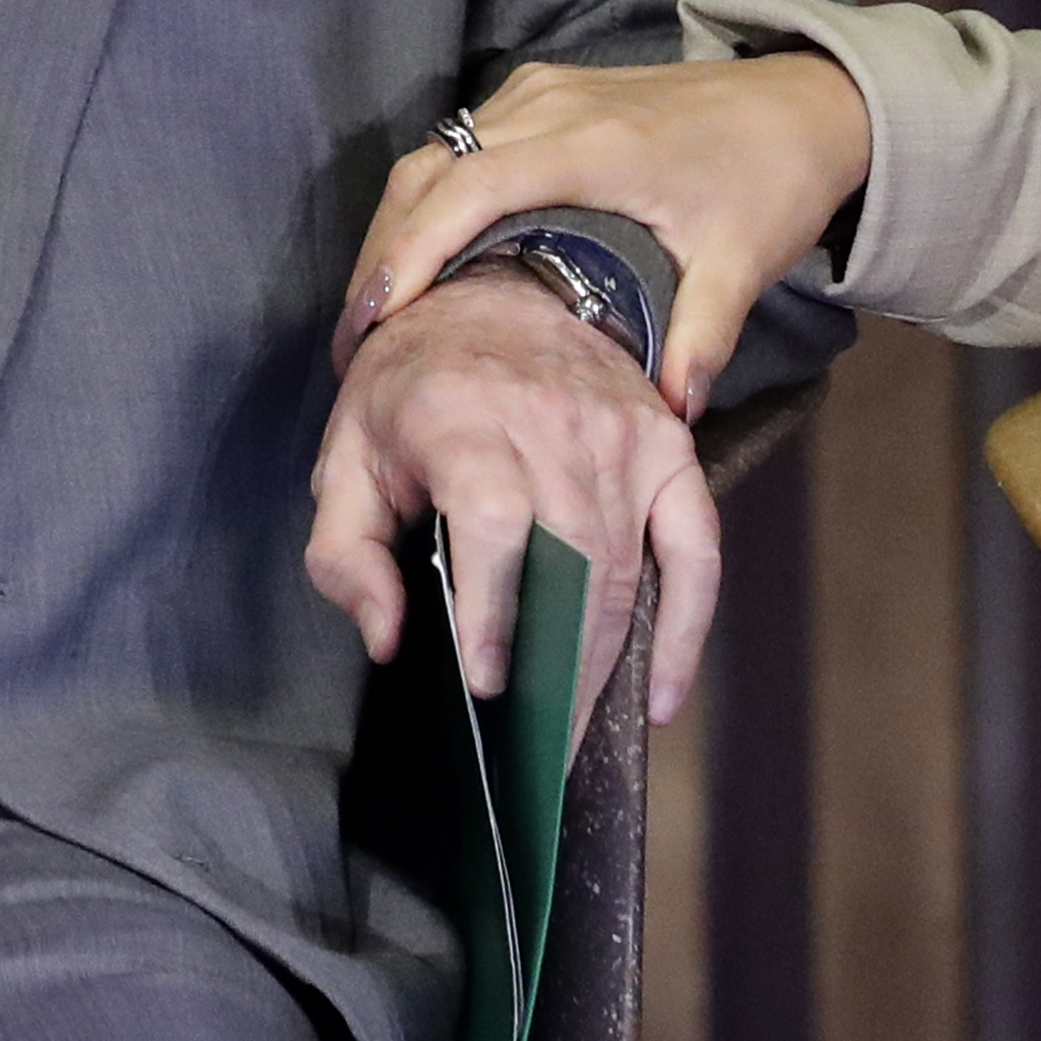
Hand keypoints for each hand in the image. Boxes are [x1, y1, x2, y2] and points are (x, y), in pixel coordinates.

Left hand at [306, 267, 719, 731]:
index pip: (495, 520)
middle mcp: (551, 421)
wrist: (498, 290)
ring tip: (574, 734)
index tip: (488, 679)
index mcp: (461, 417)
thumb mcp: (345, 455)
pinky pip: (695, 546)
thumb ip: (345, 554)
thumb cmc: (412, 388)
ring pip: (627, 569)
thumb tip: (387, 637)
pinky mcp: (667, 446)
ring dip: (607, 665)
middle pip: (573, 560)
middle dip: (558, 669)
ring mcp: (622, 434)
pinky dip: (688, 626)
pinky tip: (665, 693)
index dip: (495, 607)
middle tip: (535, 750)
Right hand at [341, 48, 873, 411]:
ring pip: (435, 154)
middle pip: (430, 170)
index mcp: (591, 144)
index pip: (470, 190)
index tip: (374, 320)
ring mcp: (542, 93)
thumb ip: (701, 337)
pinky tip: (421, 265)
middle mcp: (550, 105)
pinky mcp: (543, 95)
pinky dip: (427, 202)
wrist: (804, 104)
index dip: (413, 251)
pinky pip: (460, 144)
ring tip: (373, 316)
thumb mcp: (743, 262)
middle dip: (383, 254)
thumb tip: (669, 416)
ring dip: (398, 229)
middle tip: (353, 342)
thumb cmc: (771, 179)